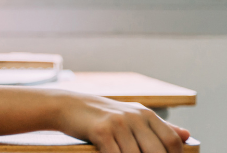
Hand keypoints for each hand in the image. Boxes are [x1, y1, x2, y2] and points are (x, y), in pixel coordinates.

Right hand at [58, 94, 189, 152]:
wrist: (68, 106)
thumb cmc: (102, 115)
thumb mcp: (132, 116)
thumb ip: (159, 127)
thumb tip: (187, 136)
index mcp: (145, 114)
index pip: (171, 141)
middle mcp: (134, 116)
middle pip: (157, 151)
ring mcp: (118, 123)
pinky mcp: (101, 131)